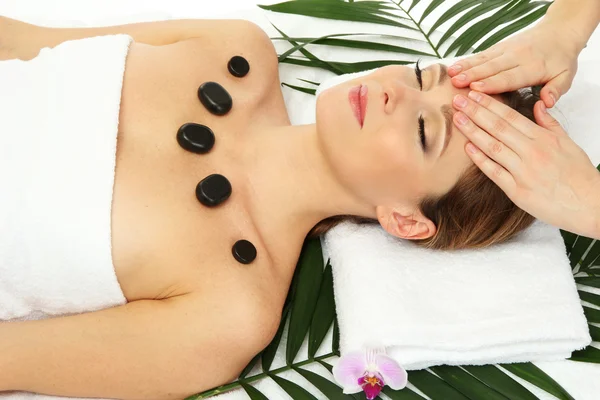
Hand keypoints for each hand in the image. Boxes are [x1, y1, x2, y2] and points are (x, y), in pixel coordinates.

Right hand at [447, 21, 582, 107]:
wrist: (560, 31)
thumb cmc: (561, 59)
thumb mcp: (567, 76)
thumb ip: (556, 89)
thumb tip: (546, 102)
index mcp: (533, 67)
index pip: (510, 77)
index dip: (492, 83)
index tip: (476, 89)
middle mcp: (517, 57)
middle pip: (492, 68)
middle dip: (473, 75)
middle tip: (456, 83)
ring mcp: (506, 50)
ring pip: (484, 60)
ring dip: (466, 67)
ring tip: (450, 74)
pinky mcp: (499, 47)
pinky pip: (481, 54)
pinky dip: (467, 60)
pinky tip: (454, 66)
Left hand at [452, 91, 599, 238]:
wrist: (591, 204)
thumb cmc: (579, 174)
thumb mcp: (568, 143)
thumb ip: (549, 123)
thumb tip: (538, 104)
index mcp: (544, 138)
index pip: (511, 116)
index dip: (490, 104)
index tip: (474, 94)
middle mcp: (532, 152)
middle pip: (498, 127)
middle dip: (475, 112)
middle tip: (457, 100)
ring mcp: (524, 172)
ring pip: (493, 146)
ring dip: (473, 131)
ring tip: (457, 119)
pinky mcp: (517, 192)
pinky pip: (494, 172)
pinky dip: (480, 159)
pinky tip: (467, 148)